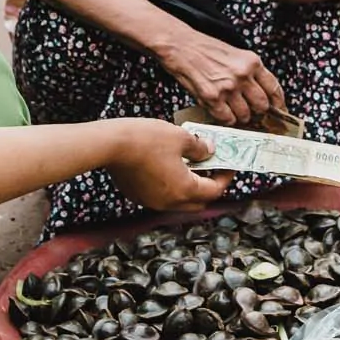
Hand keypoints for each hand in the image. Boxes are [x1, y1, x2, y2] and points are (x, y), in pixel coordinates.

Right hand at [105, 119, 228, 210]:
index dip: (225, 177)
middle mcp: (170, 202)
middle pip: (199, 201)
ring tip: (190, 164)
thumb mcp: (181, 137)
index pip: (215, 190)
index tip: (229, 165)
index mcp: (185, 190)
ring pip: (179, 201)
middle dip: (209, 186)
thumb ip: (199, 147)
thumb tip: (209, 151)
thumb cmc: (147, 139)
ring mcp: (152, 202)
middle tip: (212, 167)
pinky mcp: (138, 196)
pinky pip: (161, 196)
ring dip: (189, 187)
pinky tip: (168, 167)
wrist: (110, 144)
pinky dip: (170, 186)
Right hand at [158, 33, 285, 124]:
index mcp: (252, 62)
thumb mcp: (236, 55)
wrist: (181, 46)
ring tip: (233, 110)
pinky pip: (227, 119)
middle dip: (258, 112)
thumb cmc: (206, 49)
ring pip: (245, 115)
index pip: (274, 88)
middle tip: (253, 113)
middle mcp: (243, 75)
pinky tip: (222, 112)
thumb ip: (250, 73)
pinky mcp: (212, 98)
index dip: (278, 104)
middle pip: (262, 106)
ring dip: (241, 117)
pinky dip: (226, 120)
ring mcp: (228, 88)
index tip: (278, 111)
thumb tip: (262, 95)